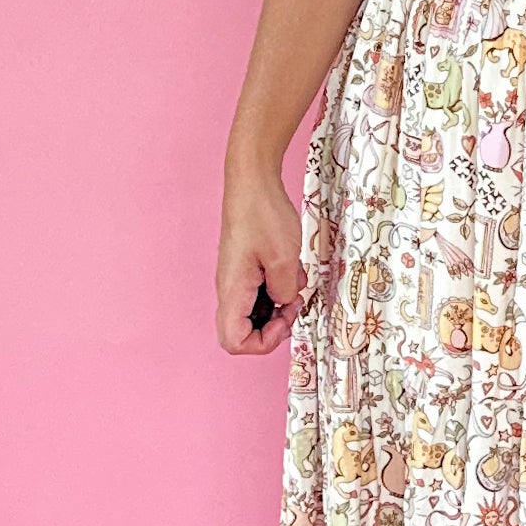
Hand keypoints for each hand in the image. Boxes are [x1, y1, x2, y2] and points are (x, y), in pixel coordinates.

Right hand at [217, 167, 303, 354]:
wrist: (252, 182)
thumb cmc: (263, 215)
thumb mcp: (285, 258)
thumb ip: (284, 291)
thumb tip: (284, 303)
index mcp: (232, 290)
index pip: (233, 341)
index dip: (261, 343)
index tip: (283, 322)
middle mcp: (229, 288)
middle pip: (242, 330)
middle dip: (273, 327)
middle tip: (294, 306)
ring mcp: (237, 278)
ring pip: (253, 311)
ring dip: (278, 306)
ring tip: (296, 286)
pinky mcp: (246, 268)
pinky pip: (259, 292)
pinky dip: (278, 289)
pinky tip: (292, 271)